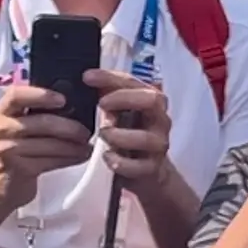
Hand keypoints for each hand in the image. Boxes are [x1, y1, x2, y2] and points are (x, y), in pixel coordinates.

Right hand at [0, 84, 94, 208]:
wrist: (3, 182)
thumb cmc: (20, 146)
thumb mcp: (22, 124)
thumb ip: (40, 111)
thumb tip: (77, 103)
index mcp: (4, 110)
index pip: (17, 94)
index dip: (41, 94)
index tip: (62, 99)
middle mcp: (2, 127)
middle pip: (41, 122)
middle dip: (69, 127)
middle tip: (86, 131)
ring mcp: (8, 149)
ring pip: (49, 144)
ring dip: (73, 146)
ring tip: (87, 146)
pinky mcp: (18, 168)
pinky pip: (50, 161)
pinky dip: (69, 159)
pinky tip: (81, 156)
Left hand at [86, 69, 173, 192]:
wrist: (144, 170)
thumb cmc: (130, 134)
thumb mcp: (119, 111)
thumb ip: (107, 93)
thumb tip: (89, 77)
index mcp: (151, 101)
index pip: (134, 82)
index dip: (110, 77)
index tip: (88, 78)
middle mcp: (160, 120)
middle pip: (152, 100)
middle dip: (123, 99)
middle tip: (102, 105)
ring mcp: (158, 145)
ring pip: (145, 137)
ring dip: (118, 135)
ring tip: (103, 135)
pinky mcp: (152, 169)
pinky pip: (138, 167)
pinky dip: (120, 162)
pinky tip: (107, 157)